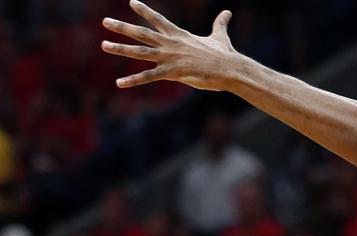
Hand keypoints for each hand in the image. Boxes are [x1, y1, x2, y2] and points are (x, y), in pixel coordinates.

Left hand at [101, 0, 240, 90]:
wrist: (230, 68)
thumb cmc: (226, 54)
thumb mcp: (220, 36)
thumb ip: (220, 24)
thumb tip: (228, 12)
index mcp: (180, 35)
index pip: (158, 20)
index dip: (144, 10)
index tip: (131, 2)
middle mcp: (171, 44)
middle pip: (142, 33)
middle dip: (122, 27)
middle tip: (105, 21)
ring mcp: (170, 58)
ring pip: (140, 52)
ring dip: (120, 49)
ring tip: (104, 45)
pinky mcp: (172, 72)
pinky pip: (149, 76)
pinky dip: (133, 80)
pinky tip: (119, 83)